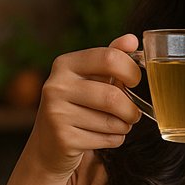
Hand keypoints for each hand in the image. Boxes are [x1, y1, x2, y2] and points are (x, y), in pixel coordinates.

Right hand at [25, 33, 143, 178]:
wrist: (49, 144)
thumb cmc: (78, 105)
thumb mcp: (91, 78)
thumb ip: (111, 57)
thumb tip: (131, 40)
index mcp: (65, 64)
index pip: (109, 58)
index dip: (131, 71)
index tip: (134, 81)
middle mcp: (56, 85)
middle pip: (112, 95)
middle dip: (131, 109)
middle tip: (133, 113)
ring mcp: (56, 112)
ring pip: (111, 121)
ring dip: (124, 126)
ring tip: (118, 125)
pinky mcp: (63, 138)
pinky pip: (106, 139)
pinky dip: (115, 140)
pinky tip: (104, 137)